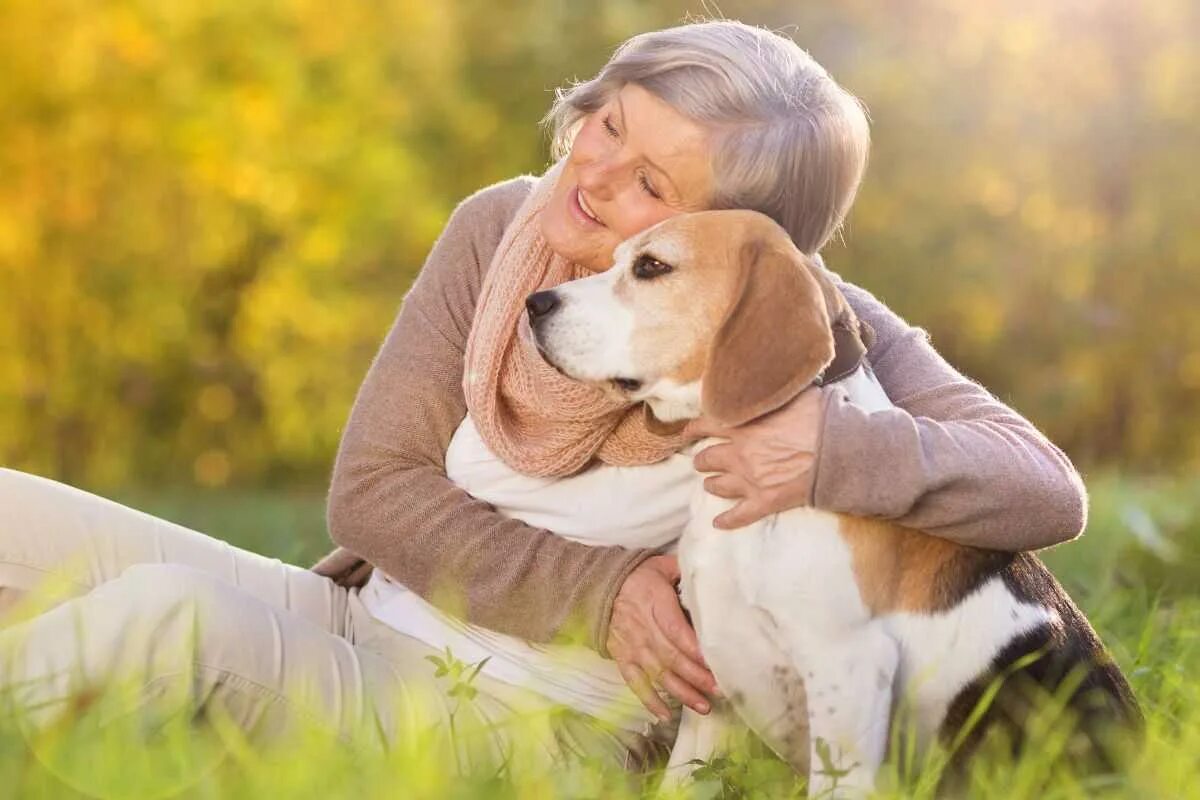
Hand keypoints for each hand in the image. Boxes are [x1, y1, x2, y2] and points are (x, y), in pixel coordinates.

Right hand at [606, 554, 717, 719]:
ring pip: (659, 674)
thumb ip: (684, 571)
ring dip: (681, 692)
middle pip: (672, 658)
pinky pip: (636, 683)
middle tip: (719, 690)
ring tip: (703, 706)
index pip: (677, 631)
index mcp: (656, 605)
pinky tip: (666, 715)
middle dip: (697, 677)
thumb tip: (710, 573)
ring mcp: (633, 648)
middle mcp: (645, 630)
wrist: (597, 587)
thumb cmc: (636, 577)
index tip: (715, 663)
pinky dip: (650, 700)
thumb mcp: (660, 566)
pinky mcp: (623, 659)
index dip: (695, 649)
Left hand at [685, 385, 826, 529]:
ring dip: (711, 484)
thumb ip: (776, 391)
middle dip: (702, 459)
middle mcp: (741, 454)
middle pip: (707, 458)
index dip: (694, 429)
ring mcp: (751, 480)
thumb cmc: (822, 419)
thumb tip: (773, 379)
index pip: (706, 425)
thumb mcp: (795, 394)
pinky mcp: (766, 501)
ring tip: (711, 484)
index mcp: (745, 426)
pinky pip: (739, 515)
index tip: (688, 432)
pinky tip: (717, 523)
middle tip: (702, 460)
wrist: (842, 452)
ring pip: (717, 486)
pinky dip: (727, 520)